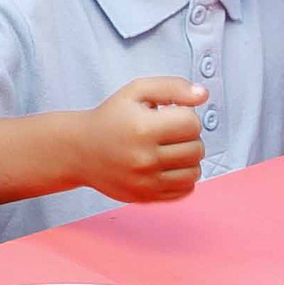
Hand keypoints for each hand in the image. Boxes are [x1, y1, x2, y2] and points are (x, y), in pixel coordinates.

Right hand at [73, 76, 206, 201]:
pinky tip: (167, 166)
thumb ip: (173, 87)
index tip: (170, 116)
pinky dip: (183, 177)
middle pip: (197, 149)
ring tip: (170, 150)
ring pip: (195, 172)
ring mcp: (146, 181)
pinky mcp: (146, 197)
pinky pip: (185, 190)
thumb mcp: (136, 91)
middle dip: (188, 137)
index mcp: (143, 128)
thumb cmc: (110, 118)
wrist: (80, 150)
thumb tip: (202, 94)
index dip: (185, 116)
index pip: (192, 123)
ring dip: (188, 159)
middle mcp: (145, 158)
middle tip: (169, 133)